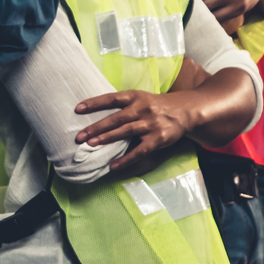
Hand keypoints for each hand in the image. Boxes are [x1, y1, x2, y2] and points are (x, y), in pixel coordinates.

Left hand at [74, 89, 200, 172]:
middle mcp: (142, 109)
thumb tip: (95, 114)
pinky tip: (113, 166)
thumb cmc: (155, 106)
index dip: (94, 103)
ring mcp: (151, 124)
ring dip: (107, 138)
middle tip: (79, 136)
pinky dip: (126, 159)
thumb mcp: (140, 98)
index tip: (77, 109)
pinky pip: (140, 151)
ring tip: (91, 144)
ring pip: (126, 131)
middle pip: (116, 118)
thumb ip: (122, 105)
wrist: (186, 111)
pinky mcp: (159, 139)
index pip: (111, 99)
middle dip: (96, 127)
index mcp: (135, 97)